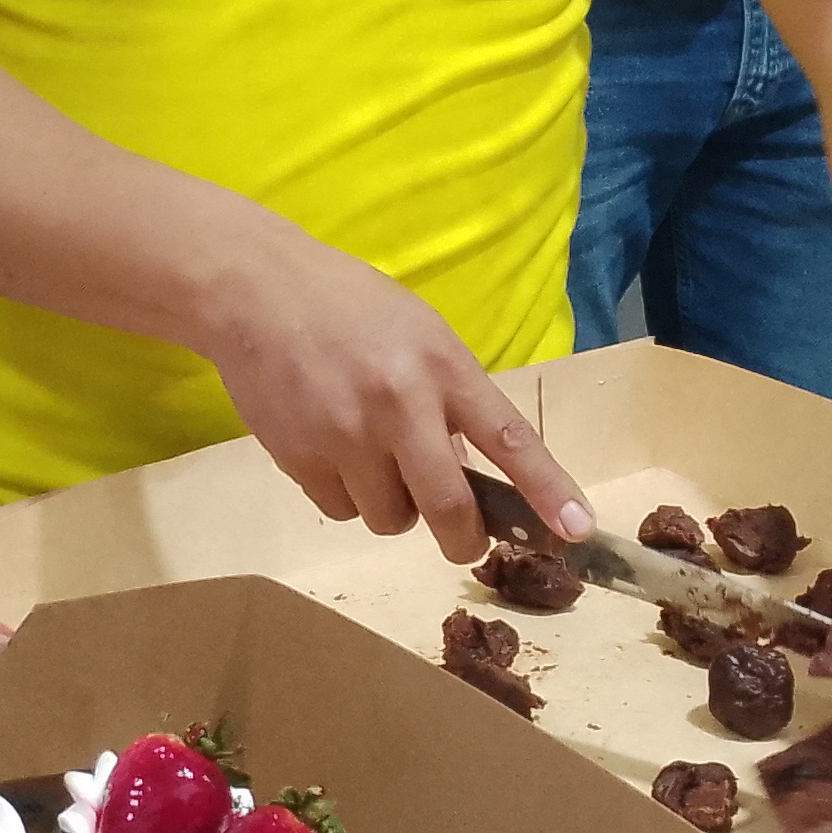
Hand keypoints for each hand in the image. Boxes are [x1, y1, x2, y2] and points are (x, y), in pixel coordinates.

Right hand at [196, 220, 591, 562]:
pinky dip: (346, 496)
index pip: (508, 439)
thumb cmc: (348, 306)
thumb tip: (471, 472)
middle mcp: (399, 405)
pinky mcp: (300, 458)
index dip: (548, 491)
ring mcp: (346, 436)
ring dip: (393, 505)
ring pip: (390, 518)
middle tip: (463, 540)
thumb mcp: (419, 333)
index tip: (579, 531)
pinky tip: (330, 450)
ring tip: (372, 458)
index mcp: (441, 366)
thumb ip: (450, 396)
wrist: (252, 292)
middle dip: (463, 538)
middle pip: (447, 507)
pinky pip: (342, 511)